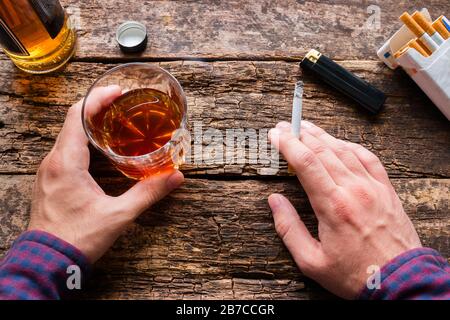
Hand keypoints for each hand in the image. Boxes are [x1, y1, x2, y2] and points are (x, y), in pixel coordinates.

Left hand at [28, 86, 184, 262]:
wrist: (49, 261)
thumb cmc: (77, 237)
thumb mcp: (118, 215)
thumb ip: (148, 193)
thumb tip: (175, 178)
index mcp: (66, 162)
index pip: (77, 116)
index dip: (97, 99)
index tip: (118, 92)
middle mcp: (53, 161)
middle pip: (72, 122)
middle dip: (97, 109)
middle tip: (122, 104)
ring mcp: (49, 171)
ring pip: (68, 136)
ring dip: (90, 125)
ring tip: (115, 122)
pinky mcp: (51, 181)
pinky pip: (66, 151)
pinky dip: (84, 141)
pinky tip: (101, 149)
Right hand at [268, 121, 420, 298]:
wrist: (400, 280)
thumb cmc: (356, 273)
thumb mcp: (311, 261)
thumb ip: (289, 229)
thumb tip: (275, 202)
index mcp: (333, 206)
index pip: (306, 163)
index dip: (288, 144)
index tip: (276, 135)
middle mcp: (353, 190)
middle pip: (323, 150)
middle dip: (300, 135)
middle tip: (285, 127)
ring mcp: (372, 187)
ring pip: (344, 150)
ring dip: (322, 136)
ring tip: (306, 127)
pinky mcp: (385, 189)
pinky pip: (367, 157)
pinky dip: (350, 145)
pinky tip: (339, 142)